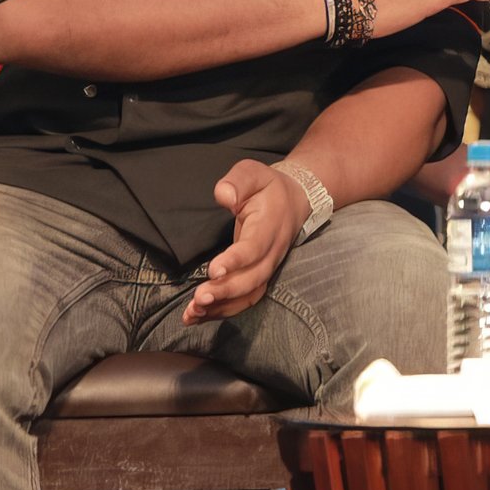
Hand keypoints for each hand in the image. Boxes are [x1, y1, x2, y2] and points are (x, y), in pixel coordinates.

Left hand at [185, 160, 307, 323]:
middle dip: (226, 291)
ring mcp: (268, 267)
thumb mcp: (253, 173)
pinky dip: (222, 311)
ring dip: (222, 307)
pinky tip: (197, 317)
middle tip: (199, 298)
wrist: (295, 201)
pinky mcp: (259, 277)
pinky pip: (245, 300)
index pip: (255, 247)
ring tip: (193, 313)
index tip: (214, 270)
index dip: (236, 260)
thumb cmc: (267, 187)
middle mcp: (272, 252)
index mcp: (270, 225)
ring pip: (250, 294)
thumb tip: (224, 196)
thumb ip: (238, 181)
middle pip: (253, 278)